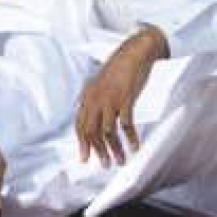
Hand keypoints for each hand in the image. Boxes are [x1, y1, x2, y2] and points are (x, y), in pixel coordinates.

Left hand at [74, 26, 166, 166]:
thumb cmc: (121, 67)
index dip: (83, 144)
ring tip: (121, 160)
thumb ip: (96, 99)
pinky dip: (130, 138)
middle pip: (92, 132)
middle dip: (98, 151)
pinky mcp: (125, 99)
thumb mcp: (101, 83)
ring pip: (108, 132)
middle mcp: (95, 100)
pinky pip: (126, 124)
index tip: (86, 159)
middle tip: (105, 165)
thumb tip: (96, 117)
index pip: (81, 126)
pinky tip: (135, 146)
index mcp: (87, 97)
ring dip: (114, 149)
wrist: (135, 51)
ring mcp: (110, 100)